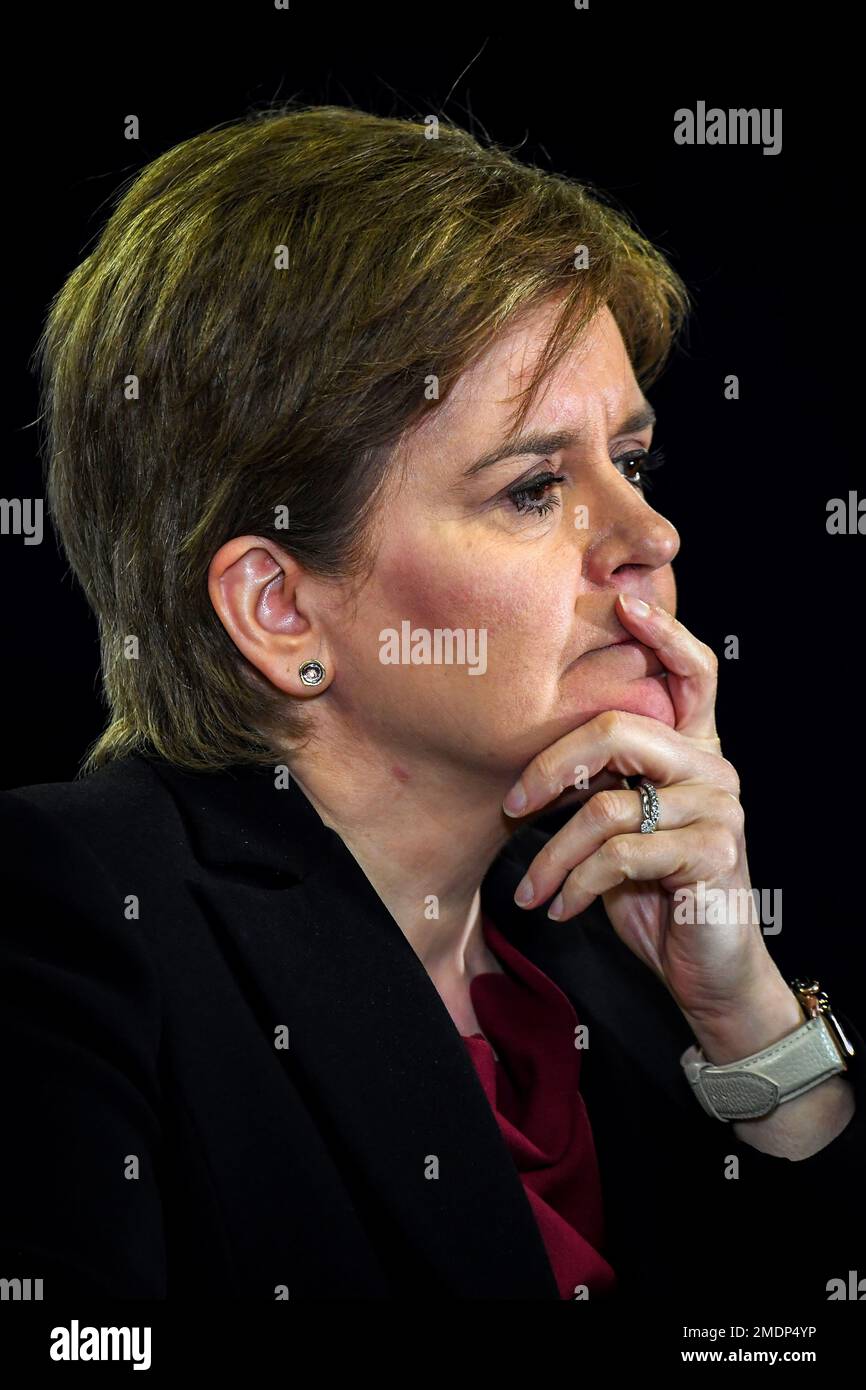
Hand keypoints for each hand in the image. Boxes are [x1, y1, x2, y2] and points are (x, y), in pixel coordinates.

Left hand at [502, 593, 786, 1037]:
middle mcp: (712, 767)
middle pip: (619, 730)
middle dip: (549, 767)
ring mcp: (718, 809)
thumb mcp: (623, 831)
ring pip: (606, 807)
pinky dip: (576, 886)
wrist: (706, 970)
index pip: (693, 673)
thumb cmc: (654, 894)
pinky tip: (559, 909)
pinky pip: (620, 856)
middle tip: (509, 806)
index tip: (623, 602)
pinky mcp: (714, 855)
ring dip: (552, 856)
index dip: (663, 633)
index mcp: (692, 749)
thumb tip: (529, 769)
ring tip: (529, 890)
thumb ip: (601, 788)